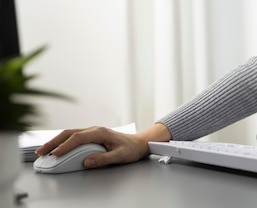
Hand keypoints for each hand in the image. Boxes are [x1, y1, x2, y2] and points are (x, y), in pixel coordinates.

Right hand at [34, 126, 156, 168]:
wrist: (139, 143)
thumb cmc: (131, 149)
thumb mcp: (120, 156)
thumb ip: (103, 159)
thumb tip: (86, 161)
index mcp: (101, 132)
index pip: (78, 138)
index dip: (65, 146)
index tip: (55, 154)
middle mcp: (94, 129)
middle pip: (69, 133)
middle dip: (53, 142)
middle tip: (41, 151)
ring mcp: (92, 131)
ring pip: (69, 133)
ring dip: (55, 141)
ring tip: (44, 150)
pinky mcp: (91, 135)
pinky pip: (73, 137)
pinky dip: (62, 142)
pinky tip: (56, 148)